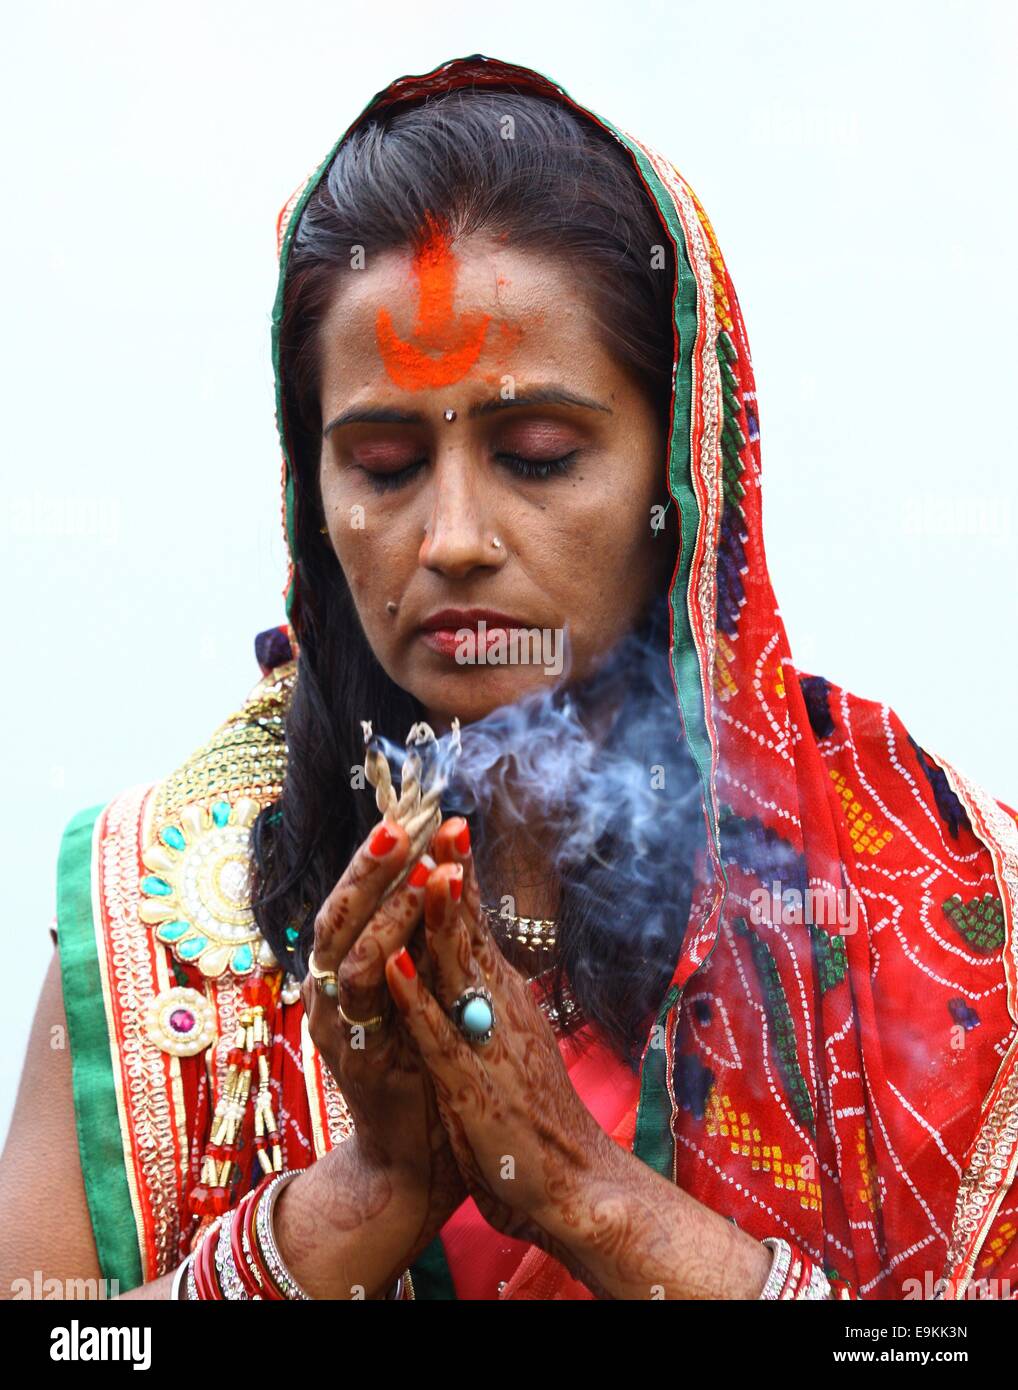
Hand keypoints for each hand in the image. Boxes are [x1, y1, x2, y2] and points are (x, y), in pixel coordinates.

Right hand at [301, 816, 466, 1258]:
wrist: (416, 1159)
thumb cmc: (425, 1070)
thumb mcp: (428, 993)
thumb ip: (426, 940)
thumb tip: (447, 873)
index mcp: (354, 966)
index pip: (365, 893)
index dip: (389, 851)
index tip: (421, 806)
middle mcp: (335, 986)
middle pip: (345, 907)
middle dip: (374, 862)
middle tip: (403, 818)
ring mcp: (338, 1020)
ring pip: (349, 947)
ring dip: (383, 905)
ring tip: (416, 864)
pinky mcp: (353, 1056)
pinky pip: (363, 1002)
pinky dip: (382, 965)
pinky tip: (400, 943)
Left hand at [383, 818, 616, 1286]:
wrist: (574, 1181)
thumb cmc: (537, 1112)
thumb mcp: (514, 1039)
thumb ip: (493, 996)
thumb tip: (477, 954)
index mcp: (505, 998)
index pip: (477, 925)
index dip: (460, 875)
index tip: (446, 825)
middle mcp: (500, 1010)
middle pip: (471, 932)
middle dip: (454, 875)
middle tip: (444, 819)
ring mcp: (486, 1044)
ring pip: (459, 972)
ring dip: (440, 920)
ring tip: (427, 870)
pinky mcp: (471, 1086)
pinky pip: (437, 1037)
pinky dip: (416, 1000)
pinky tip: (397, 967)